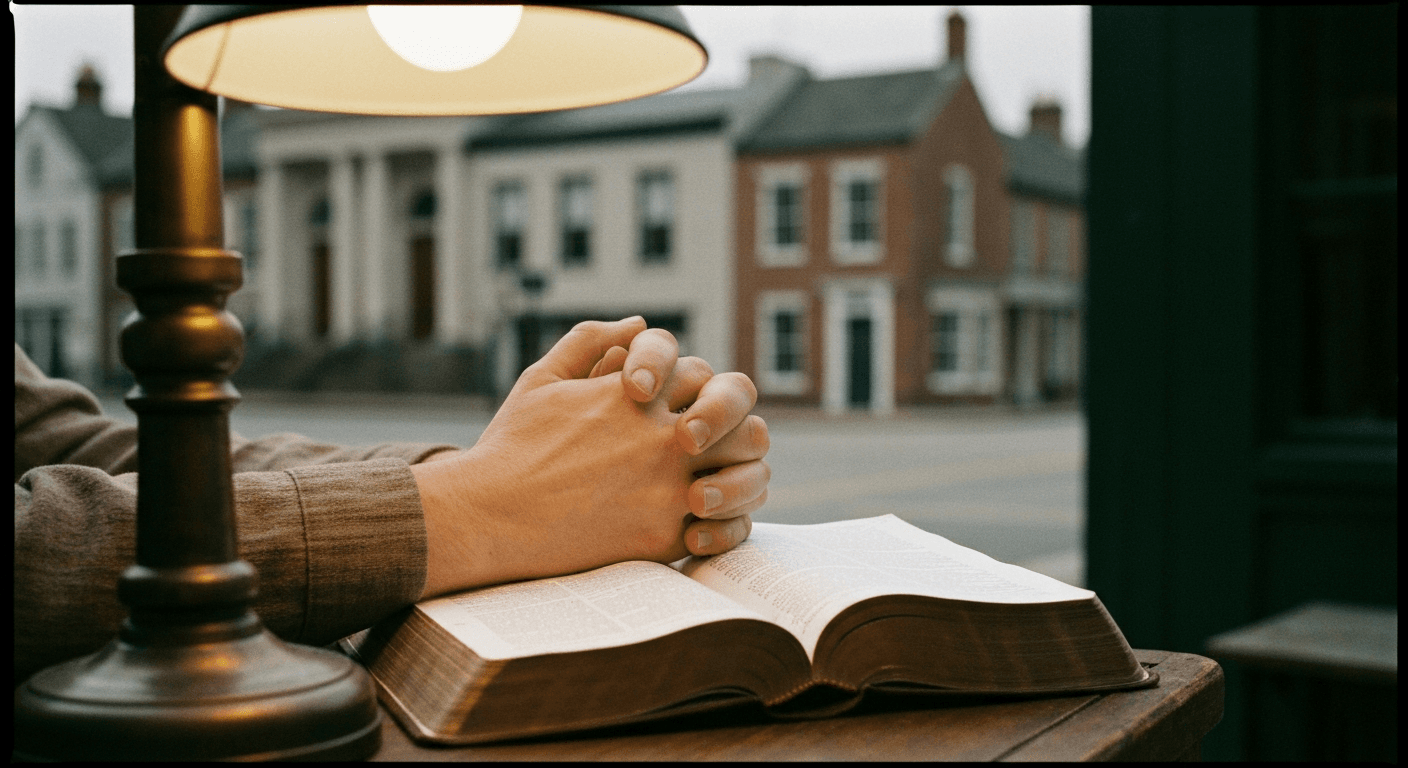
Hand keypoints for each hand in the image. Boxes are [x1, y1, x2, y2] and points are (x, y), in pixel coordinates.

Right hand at [413, 318, 767, 598]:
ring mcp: (667, 486)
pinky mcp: (664, 535)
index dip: (694, 387)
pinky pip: (726, 524)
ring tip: (717, 477)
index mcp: (634, 394)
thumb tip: (637, 322)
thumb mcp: (542, 378)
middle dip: (733, 421)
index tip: (680, 407)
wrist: (490, 517)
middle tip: (716, 440)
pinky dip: (724, 520)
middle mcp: (659, 436)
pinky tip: (701, 520)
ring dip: (741, 468)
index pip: (699, 374)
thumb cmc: (511, 446)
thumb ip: (590, 341)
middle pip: (738, 414)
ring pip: (745, 466)